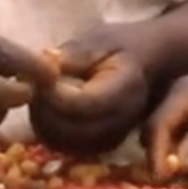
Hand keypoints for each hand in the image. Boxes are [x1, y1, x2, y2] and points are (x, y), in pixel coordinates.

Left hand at [28, 28, 154, 157]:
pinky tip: (48, 111)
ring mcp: (115, 137)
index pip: (82, 104)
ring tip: (40, 97)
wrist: (154, 62)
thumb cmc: (124, 46)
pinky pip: (69, 149)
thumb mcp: (102, 39)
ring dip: (44, 124)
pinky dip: (52, 133)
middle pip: (71, 131)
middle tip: (33, 87)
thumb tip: (44, 66)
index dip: (52, 94)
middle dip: (43, 111)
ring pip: (66, 145)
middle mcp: (124, 120)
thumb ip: (75, 54)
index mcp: (126, 89)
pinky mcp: (105, 146)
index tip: (37, 75)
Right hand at [146, 64, 187, 178]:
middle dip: (159, 159)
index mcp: (182, 93)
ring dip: (170, 160)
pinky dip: (184, 157)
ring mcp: (185, 109)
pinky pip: (181, 141)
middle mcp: (177, 99)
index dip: (156, 155)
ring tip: (180, 181)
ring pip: (167, 140)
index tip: (162, 180)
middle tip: (168, 184)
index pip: (156, 127)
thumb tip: (176, 166)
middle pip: (155, 134)